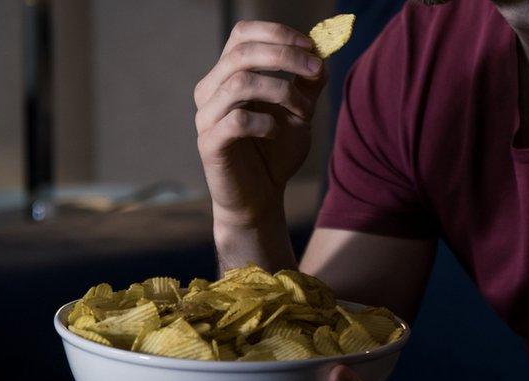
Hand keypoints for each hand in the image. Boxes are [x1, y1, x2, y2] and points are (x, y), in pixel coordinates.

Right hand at [194, 20, 326, 227]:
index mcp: (227, 75)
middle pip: (241, 53)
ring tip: (304, 113)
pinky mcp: (209, 144)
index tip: (310, 46)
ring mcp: (206, 117)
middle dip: (285, 56)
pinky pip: (237, 121)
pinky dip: (265, 122)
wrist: (261, 198)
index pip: (242, 34)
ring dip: (282, 91)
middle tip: (316, 71)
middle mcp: (211, 91)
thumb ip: (308, 82)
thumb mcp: (299, 111)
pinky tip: (276, 133)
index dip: (277, 33)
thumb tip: (322, 50)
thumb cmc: (276, 152)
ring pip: (241, 82)